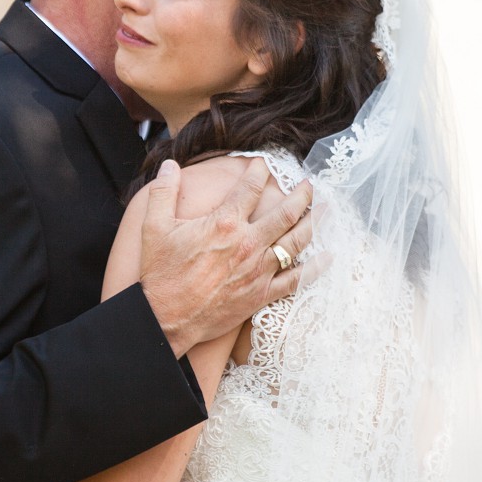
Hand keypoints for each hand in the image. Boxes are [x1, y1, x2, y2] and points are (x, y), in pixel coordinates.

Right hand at [137, 158, 313, 357]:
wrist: (167, 318)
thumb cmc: (161, 272)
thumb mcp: (154, 225)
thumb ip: (164, 190)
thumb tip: (170, 164)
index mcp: (225, 222)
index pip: (250, 187)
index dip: (259, 170)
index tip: (264, 163)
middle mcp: (248, 243)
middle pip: (285, 212)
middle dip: (301, 195)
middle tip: (310, 185)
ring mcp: (258, 270)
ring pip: (296, 242)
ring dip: (314, 223)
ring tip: (326, 210)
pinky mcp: (261, 295)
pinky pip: (295, 280)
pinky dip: (314, 268)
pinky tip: (327, 258)